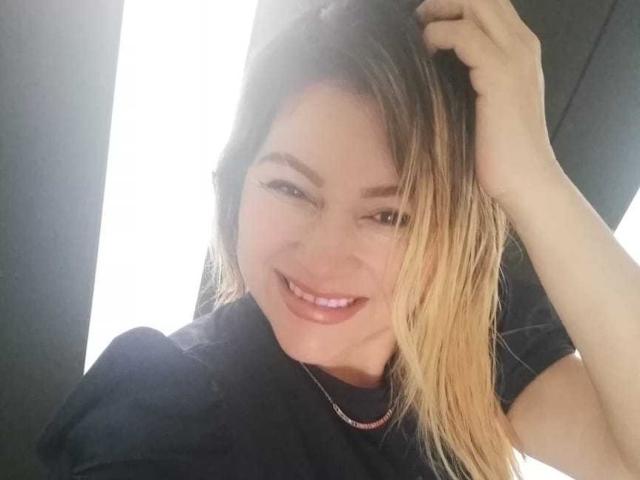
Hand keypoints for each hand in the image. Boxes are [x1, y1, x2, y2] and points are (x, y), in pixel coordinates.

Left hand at [416, 0, 563, 208]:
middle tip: (418, 21)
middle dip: (444, 0)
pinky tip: (428, 53)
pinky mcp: (500, 74)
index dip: (454, 3)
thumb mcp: (486, 100)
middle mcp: (522, 44)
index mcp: (520, 48)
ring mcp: (514, 57)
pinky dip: (439, 35)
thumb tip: (437, 58)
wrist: (524, 180)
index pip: (489, 2)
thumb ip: (472, 72)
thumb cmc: (499, 148)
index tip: (426, 20)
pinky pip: (464, 33)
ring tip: (420, 34)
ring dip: (439, 12)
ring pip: (475, 3)